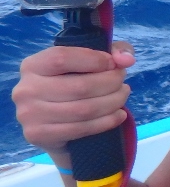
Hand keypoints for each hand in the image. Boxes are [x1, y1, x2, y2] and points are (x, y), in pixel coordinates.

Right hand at [13, 42, 134, 156]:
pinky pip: (81, 128)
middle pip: (80, 86)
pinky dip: (107, 121)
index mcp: (32, 65)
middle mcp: (25, 89)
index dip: (94, 59)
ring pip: (84, 109)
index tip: (113, 64)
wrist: (56, 124)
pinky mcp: (38, 135)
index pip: (62, 57)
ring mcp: (29, 115)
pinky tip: (118, 115)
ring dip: (113, 102)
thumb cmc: (75, 84)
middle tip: (123, 83)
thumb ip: (115, 51)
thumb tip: (126, 59)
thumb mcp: (94, 61)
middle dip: (111, 83)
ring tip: (122, 96)